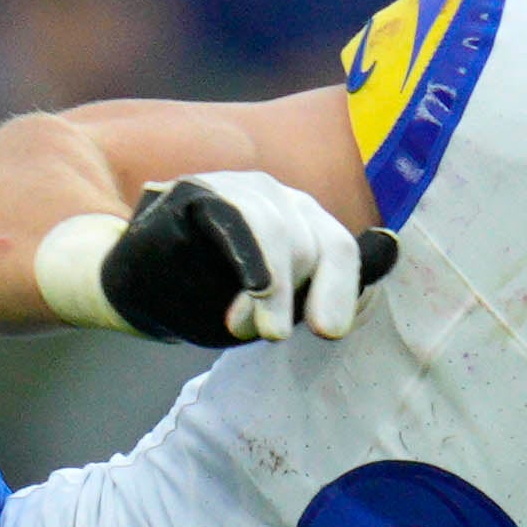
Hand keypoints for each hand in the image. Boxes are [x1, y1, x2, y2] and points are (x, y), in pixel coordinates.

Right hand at [65, 170, 395, 344]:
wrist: (134, 286)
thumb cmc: (207, 297)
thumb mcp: (274, 307)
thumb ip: (324, 287)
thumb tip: (392, 245)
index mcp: (304, 223)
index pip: (340, 250)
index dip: (340, 292)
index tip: (327, 333)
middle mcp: (280, 198)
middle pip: (317, 242)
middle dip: (301, 295)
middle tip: (271, 336)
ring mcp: (240, 189)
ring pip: (281, 233)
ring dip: (273, 289)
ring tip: (258, 329)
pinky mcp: (198, 192)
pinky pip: (235, 221)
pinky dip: (251, 256)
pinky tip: (256, 287)